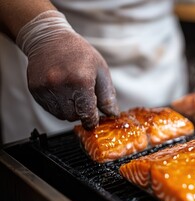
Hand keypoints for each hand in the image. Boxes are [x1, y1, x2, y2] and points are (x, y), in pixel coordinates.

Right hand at [16, 10, 118, 129]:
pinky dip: (57, 104)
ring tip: (71, 91)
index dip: (92, 120)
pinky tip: (60, 89)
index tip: (94, 120)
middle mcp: (60, 85)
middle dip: (80, 111)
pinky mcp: (34, 90)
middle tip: (83, 97)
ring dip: (68, 109)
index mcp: (81, 80)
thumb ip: (107, 95)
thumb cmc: (79, 53)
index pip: (87, 114)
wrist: (49, 38)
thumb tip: (112, 114)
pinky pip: (48, 108)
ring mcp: (45, 88)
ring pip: (60, 114)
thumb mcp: (100, 70)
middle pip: (73, 116)